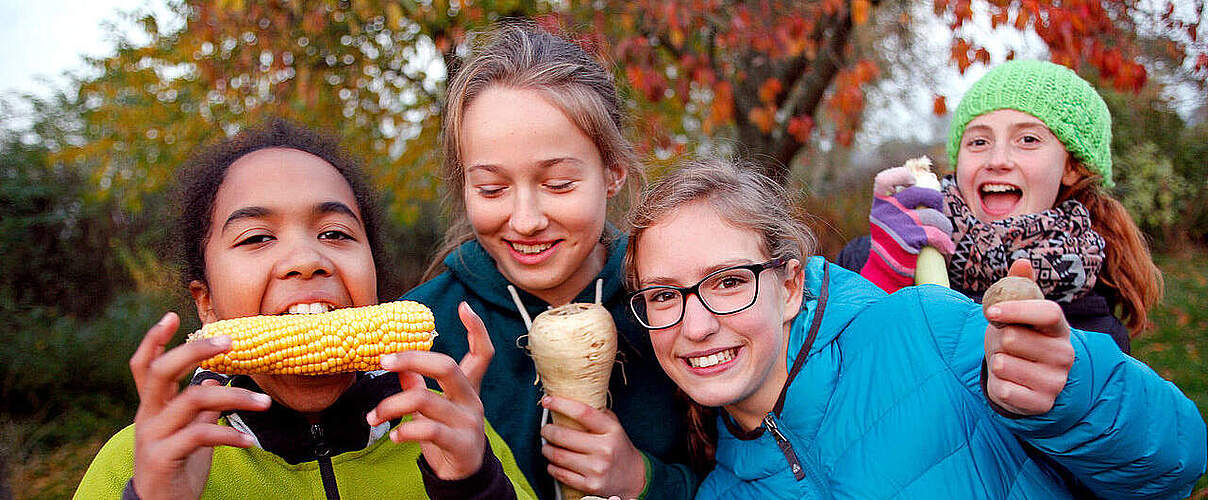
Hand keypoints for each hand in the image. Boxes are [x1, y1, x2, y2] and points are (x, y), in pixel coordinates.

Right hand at [130, 312, 271, 499]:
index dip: (153, 340)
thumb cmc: (178, 464)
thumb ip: (199, 406)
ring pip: (193, 400)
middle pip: (161, 371)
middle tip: (230, 342)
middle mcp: (147, 416)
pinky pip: (200, 435)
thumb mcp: (190, 431)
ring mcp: (153, 437)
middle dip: (194, 351)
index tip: (170, 316)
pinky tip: (249, 440)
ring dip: (235, 396)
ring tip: (265, 403)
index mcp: (152, 406)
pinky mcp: (163, 458)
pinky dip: (229, 434)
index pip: (144, 366)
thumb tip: (214, 378)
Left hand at [367, 302, 494, 479]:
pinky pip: (429, 430)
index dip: (477, 329)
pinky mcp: (462, 444)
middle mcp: (472, 400)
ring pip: (425, 400)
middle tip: (383, 361)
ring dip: (391, 406)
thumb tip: (400, 368)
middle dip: (413, 359)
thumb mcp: (434, 410)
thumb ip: (418, 387)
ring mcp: (469, 422)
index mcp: (468, 388)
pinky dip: (405, 431)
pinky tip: (394, 436)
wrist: (464, 477)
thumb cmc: (447, 437)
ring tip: (373, 416)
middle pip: (447, 367)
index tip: (464, 306)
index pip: (482, 353)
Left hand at [539, 396, 646, 498]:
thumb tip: (568, 401)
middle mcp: (605, 449)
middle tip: (545, 430)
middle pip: (563, 436)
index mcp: (611, 430)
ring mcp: (597, 469)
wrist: (634, 478)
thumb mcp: (613, 427)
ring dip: (547, 449)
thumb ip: (596, 413)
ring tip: (547, 446)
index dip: (561, 404)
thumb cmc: (617, 447)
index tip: (548, 401)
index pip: (582, 412)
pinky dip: (552, 467)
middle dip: (548, 431)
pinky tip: (553, 463)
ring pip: (558, 456)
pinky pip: (560, 474)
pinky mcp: (590, 486)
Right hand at [862, 184, 954, 290]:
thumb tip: (927, 186)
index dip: (901, 175)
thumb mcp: (889, 221)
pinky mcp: (908, 240)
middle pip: (919, 193)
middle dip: (935, 201)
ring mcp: (897, 225)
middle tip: (938, 212)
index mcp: (880, 204)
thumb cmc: (893, 244)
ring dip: (944, 226)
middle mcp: (886, 211)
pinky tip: (946, 248)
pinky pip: (935, 234)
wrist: (885, 272)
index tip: (913, 182)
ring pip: (932, 216)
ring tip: (945, 235)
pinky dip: (944, 242)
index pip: (885, 179)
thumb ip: (900, 205)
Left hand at [983, 260, 1074, 415]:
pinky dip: (998, 386)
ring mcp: (1056, 381)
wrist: (1021, 378)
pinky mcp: (1042, 403)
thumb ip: (1019, 287)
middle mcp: (1065, 354)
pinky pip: (1004, 389)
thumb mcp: (1018, 313)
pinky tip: (1009, 383)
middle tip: (1005, 344)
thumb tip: (1022, 262)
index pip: (1047, 312)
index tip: (990, 311)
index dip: (1018, 310)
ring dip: (997, 363)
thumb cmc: (1018, 338)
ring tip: (1008, 363)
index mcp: (1060, 328)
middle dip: (999, 340)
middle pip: (1014, 339)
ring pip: (1004, 364)